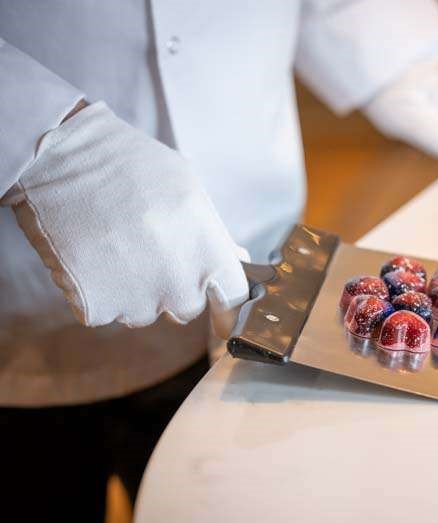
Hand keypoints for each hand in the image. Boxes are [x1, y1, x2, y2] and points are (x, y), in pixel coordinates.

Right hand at [5, 102, 248, 327]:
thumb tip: (237, 259)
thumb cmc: (131, 167)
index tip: (218, 305)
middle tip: (149, 250)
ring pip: (144, 311)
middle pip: (186, 308)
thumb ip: (216, 236)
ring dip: (134, 289)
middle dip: (173, 287)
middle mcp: (179, 287)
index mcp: (209, 257)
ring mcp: (138, 302)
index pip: (233, 300)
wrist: (64, 159)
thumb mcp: (190, 191)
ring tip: (115, 245)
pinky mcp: (98, 308)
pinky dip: (96, 291)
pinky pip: (106, 310)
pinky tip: (90, 254)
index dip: (227, 304)